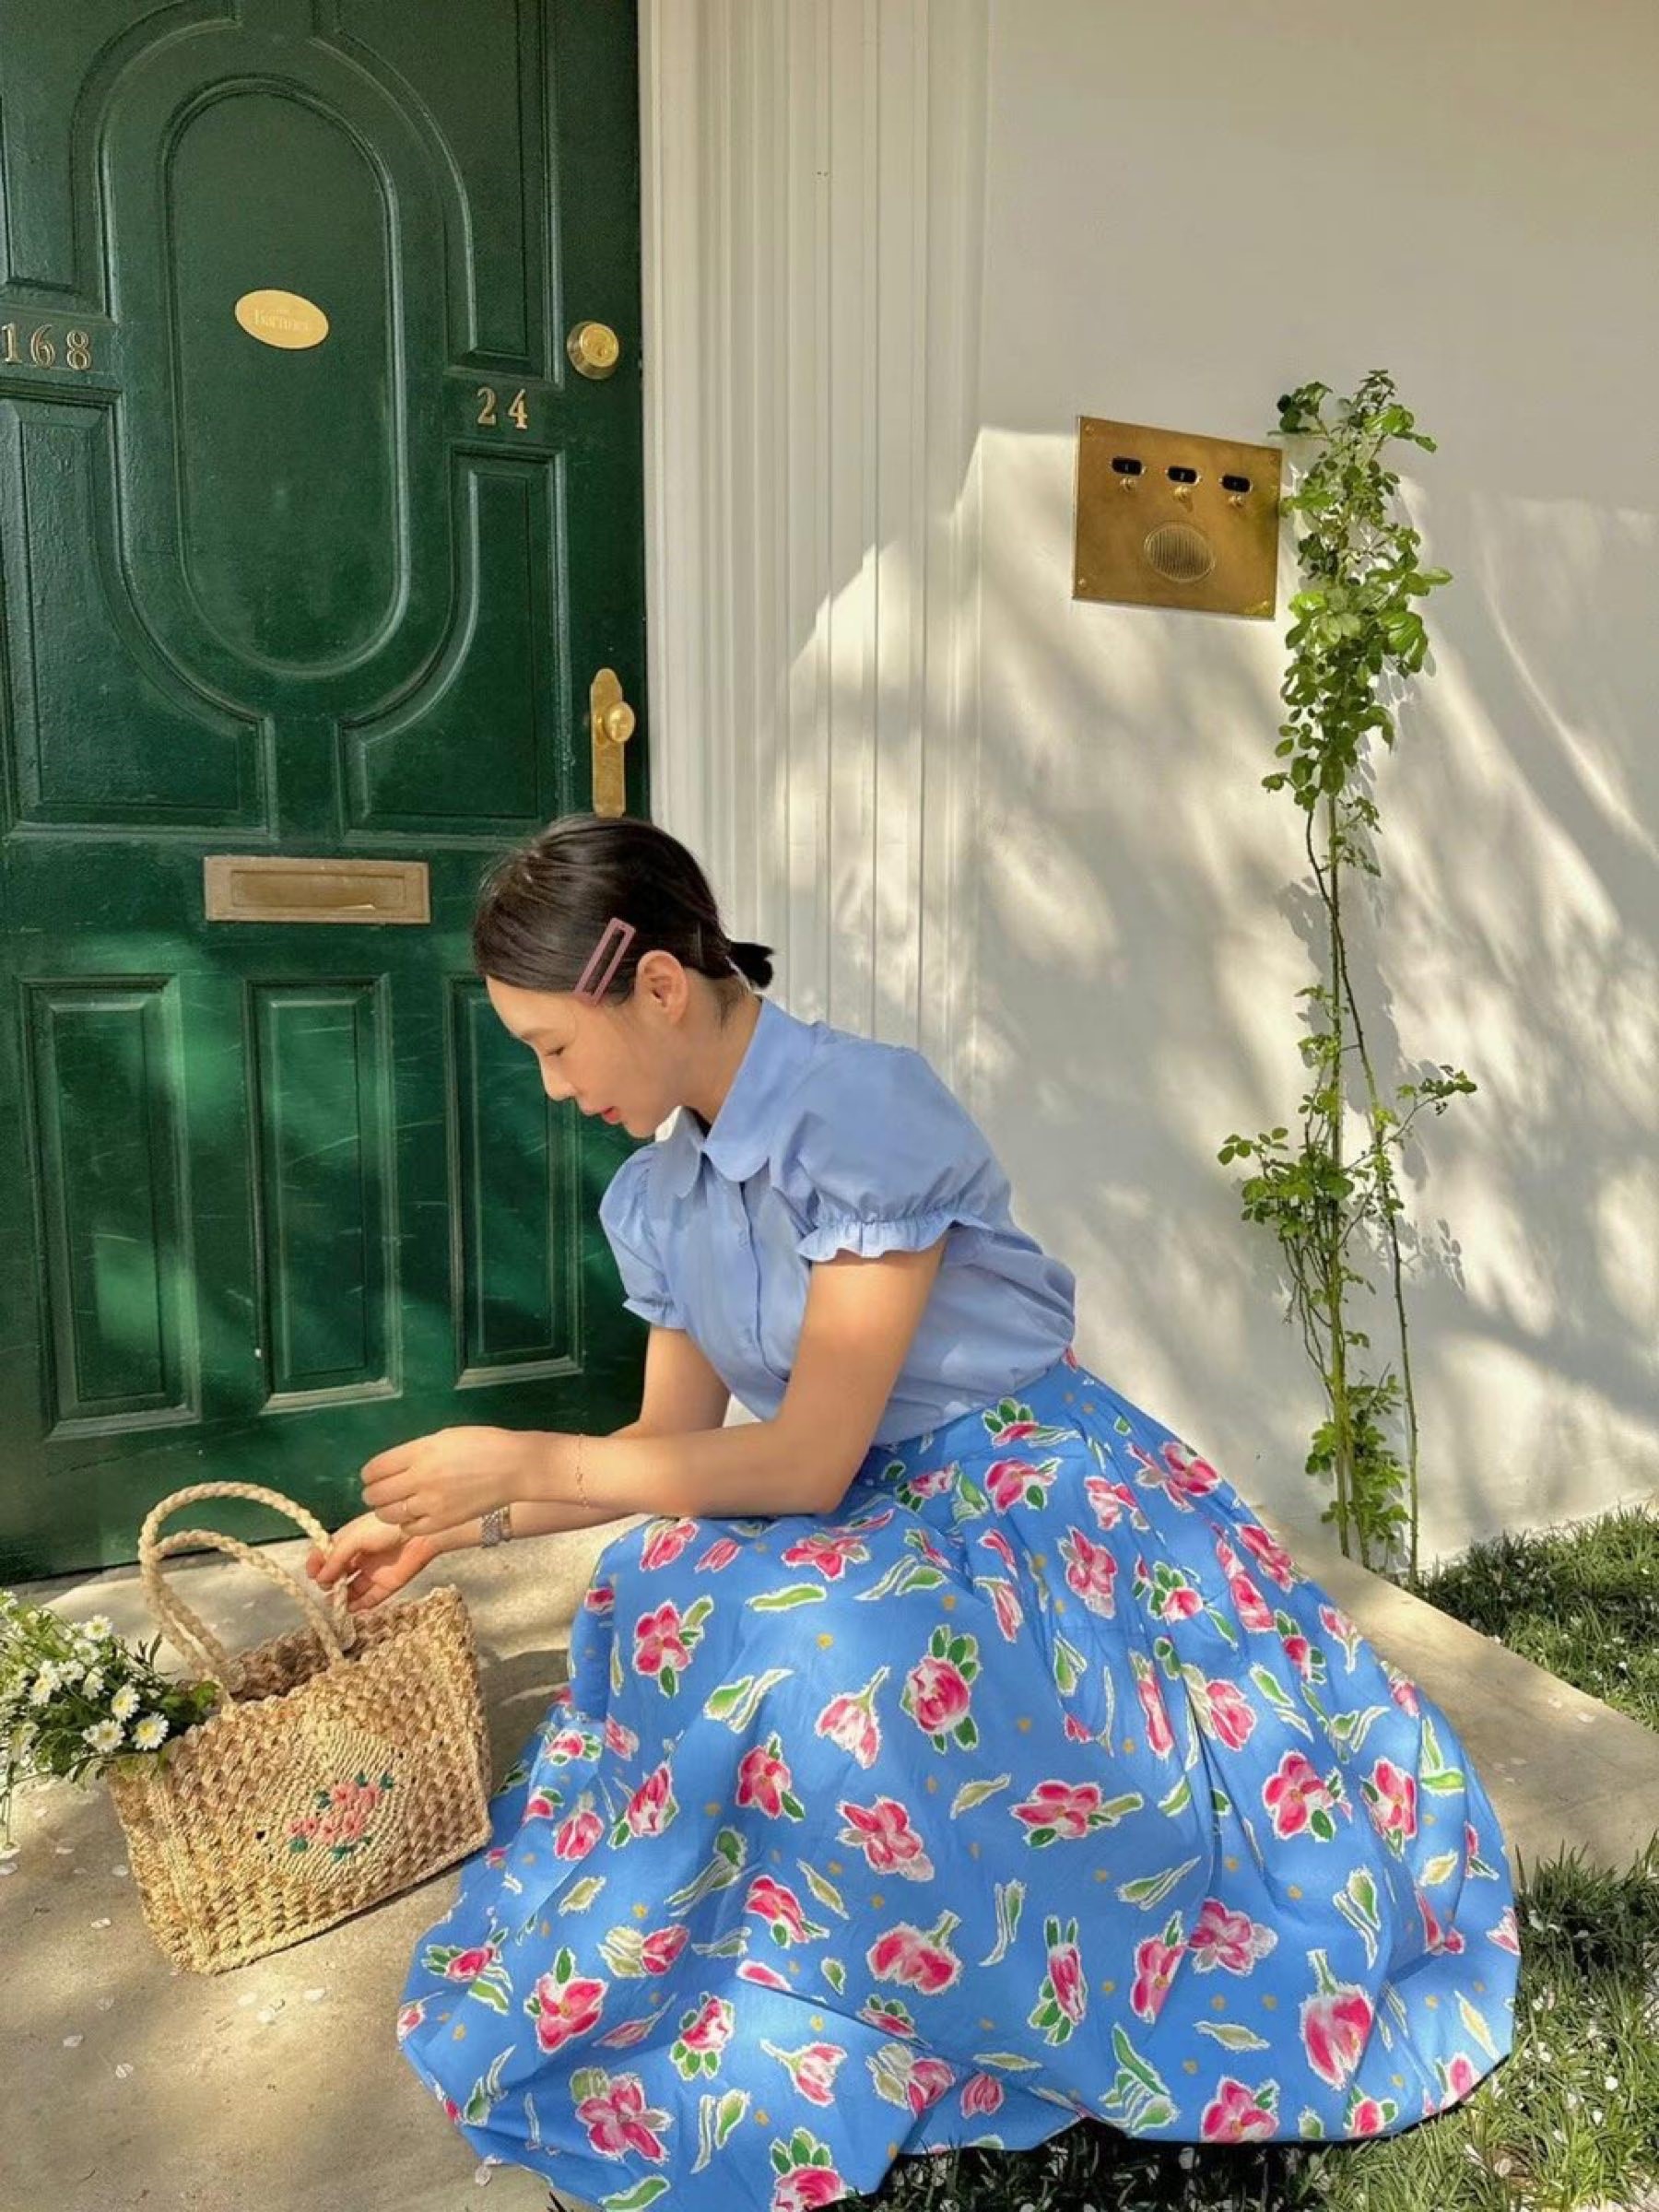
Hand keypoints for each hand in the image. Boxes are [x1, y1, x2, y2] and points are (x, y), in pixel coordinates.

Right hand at [305, 1511, 436, 1612]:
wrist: (419, 1533)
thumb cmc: (384, 1528)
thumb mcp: (355, 1538)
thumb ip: (336, 1558)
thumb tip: (320, 1578)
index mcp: (349, 1541)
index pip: (326, 1555)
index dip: (317, 1564)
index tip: (312, 1574)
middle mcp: (358, 1558)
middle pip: (337, 1575)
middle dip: (328, 1583)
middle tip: (327, 1586)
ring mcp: (372, 1572)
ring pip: (352, 1590)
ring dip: (342, 1598)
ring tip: (336, 1603)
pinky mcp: (386, 1585)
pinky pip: (370, 1599)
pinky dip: (359, 1606)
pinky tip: (351, 1608)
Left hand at [359, 1425, 552, 1540]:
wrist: (515, 1467)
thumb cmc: (483, 1444)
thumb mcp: (444, 1437)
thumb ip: (416, 1452)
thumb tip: (394, 1466)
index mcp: (420, 1452)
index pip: (375, 1468)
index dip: (369, 1474)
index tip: (373, 1476)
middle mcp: (420, 1478)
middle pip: (376, 1494)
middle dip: (373, 1493)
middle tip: (380, 1492)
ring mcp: (431, 1503)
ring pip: (388, 1514)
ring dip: (387, 1510)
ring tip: (396, 1505)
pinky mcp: (442, 1522)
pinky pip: (409, 1529)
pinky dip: (407, 1524)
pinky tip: (415, 1516)